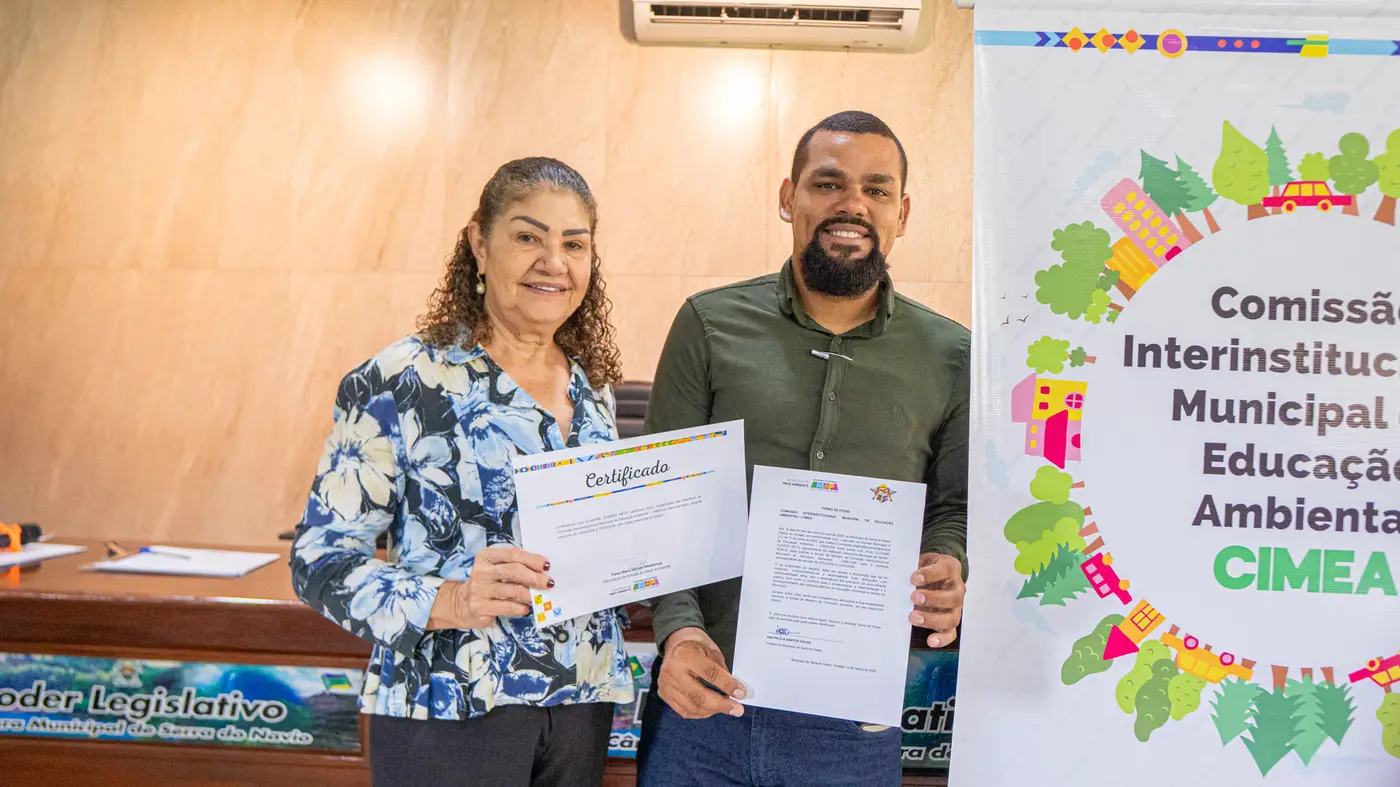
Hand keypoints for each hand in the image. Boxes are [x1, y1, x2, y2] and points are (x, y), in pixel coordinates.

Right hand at [428, 546, 552, 629]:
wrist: (462, 603)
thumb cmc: (487, 583)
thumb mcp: (497, 569)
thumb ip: (515, 566)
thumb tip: (542, 570)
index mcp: (486, 557)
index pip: (512, 554)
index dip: (532, 559)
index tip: (546, 565)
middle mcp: (481, 572)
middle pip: (513, 571)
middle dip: (534, 577)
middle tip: (548, 582)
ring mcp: (479, 590)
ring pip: (512, 591)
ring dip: (530, 594)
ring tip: (539, 597)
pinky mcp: (480, 607)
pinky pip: (506, 607)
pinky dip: (520, 608)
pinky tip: (526, 608)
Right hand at [657, 627, 746, 719]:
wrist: (675, 644)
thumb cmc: (696, 646)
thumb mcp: (712, 651)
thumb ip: (722, 671)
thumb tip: (735, 693)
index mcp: (685, 655)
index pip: (709, 673)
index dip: (727, 685)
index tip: (741, 694)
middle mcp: (672, 671)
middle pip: (698, 695)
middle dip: (721, 705)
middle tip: (738, 710)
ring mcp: (666, 684)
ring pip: (692, 706)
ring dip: (712, 710)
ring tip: (726, 707)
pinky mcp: (664, 694)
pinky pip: (684, 711)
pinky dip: (701, 713)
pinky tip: (711, 709)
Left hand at [909, 552, 964, 647]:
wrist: (932, 573)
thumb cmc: (925, 567)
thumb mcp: (919, 560)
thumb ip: (911, 565)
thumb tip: (893, 572)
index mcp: (950, 568)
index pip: (945, 570)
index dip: (931, 574)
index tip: (914, 577)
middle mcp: (957, 588)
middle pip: (952, 597)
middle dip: (932, 598)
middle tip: (913, 597)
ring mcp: (955, 607)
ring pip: (952, 617)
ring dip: (933, 619)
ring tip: (913, 617)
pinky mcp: (950, 620)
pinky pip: (951, 633)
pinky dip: (942, 639)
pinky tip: (930, 641)